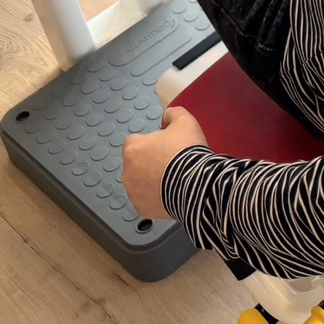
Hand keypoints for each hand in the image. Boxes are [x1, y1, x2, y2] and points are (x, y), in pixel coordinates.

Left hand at [121, 105, 208, 219]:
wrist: (197, 184)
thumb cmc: (187, 151)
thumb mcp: (186, 121)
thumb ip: (173, 113)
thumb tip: (167, 115)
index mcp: (133, 149)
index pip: (134, 141)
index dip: (149, 142)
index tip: (164, 145)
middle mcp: (127, 172)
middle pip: (136, 164)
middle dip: (149, 163)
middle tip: (171, 163)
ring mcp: (133, 193)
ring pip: (140, 183)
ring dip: (151, 180)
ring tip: (174, 179)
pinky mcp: (142, 209)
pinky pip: (147, 200)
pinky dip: (156, 197)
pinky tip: (172, 193)